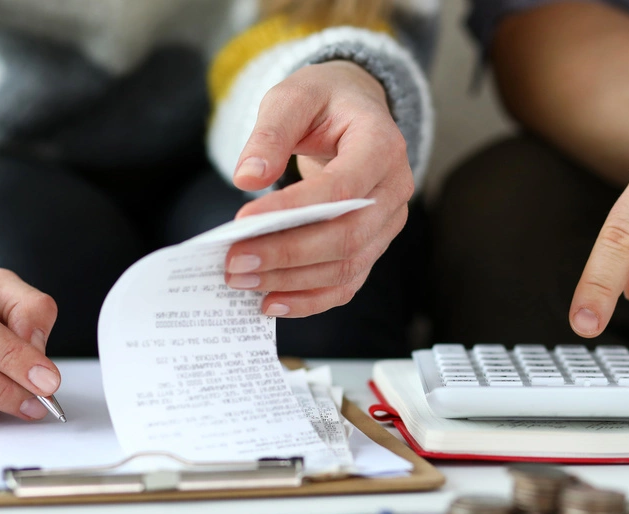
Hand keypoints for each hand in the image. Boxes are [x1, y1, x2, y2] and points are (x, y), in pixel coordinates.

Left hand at [223, 61, 413, 317]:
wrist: (355, 110)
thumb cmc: (324, 101)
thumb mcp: (293, 97)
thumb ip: (270, 133)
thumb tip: (247, 177)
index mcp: (382, 145)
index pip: (342, 189)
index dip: (295, 211)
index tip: (244, 221)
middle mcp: (394, 189)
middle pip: (346, 238)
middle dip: (286, 255)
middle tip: (234, 262)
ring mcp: (387, 222)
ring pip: (346, 267)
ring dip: (291, 281)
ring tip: (241, 280)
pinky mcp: (373, 245)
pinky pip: (346, 283)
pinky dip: (309, 299)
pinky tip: (271, 302)